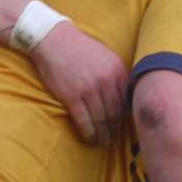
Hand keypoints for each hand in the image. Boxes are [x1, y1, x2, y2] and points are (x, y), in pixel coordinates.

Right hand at [29, 22, 128, 145]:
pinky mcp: (72, 96)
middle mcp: (106, 81)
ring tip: (104, 142)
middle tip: (115, 138)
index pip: (127, 100)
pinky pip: (84, 120)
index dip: (127, 116)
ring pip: (101, 119)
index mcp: (118, 71)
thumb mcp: (107, 57)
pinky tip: (91, 138)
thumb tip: (126, 97)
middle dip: (116, 128)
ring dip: (103, 134)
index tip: (126, 125)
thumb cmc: (81, 49)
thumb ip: (117, 75)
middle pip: (116, 112)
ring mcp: (89, 89)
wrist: (54, 39)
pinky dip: (89, 132)